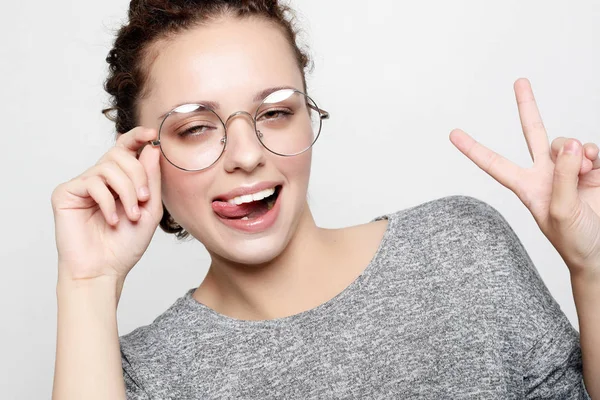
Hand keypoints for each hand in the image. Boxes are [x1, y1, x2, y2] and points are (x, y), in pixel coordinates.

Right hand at [51, 127, 162, 282]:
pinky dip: (108, 201)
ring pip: (108, 167)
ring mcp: (83, 185)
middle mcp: (100, 179)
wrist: (104, 270)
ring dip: (127, 191)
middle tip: (143, 201)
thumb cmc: (125, 245)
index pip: (126, 149)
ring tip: (131, 215)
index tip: (150, 134)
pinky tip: (112, 220)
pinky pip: (93, 182)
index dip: (137, 137)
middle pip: (120, 154)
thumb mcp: (150, 209)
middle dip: (138, 176)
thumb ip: (152, 179)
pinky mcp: (66, 193)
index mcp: (120, 180)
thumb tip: (151, 147)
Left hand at [449, 78, 599, 277]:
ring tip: (583, 172)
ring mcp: (568, 170)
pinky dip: (590, 153)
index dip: (474, 149)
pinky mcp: (592, 169)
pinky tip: (592, 166)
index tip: (453, 134)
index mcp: (526, 186)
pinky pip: (588, 149)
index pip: (494, 164)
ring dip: (575, 151)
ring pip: (565, 142)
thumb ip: (562, 176)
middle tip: (519, 81)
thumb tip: (567, 143)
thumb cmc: (574, 240)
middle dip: (528, 106)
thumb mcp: (559, 211)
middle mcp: (545, 173)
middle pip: (532, 132)